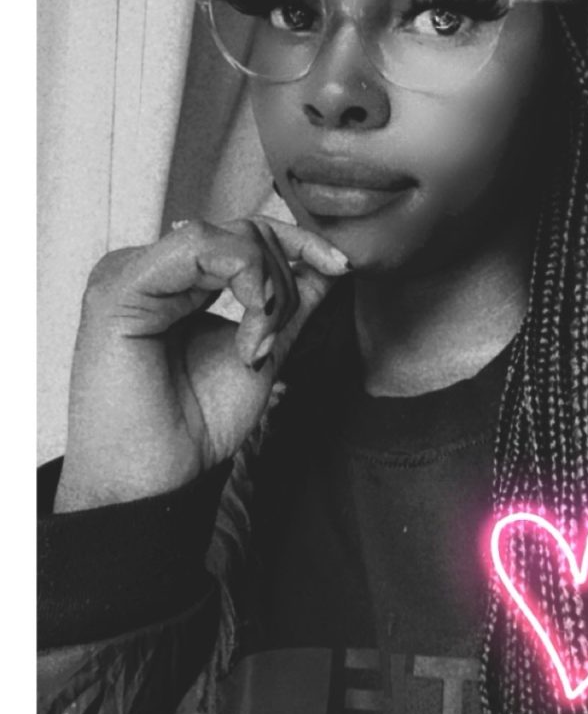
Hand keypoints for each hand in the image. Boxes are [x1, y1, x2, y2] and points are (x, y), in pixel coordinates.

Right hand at [54, 217, 349, 510]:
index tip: (342, 267)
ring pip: (224, 237)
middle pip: (241, 231)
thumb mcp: (261, 354)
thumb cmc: (196, 427)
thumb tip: (329, 266)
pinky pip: (196, 248)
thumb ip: (289, 307)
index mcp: (174, 282)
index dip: (297, 243)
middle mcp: (150, 270)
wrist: (158, 482)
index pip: (243, 235)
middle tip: (277, 340)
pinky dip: (241, 282)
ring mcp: (128, 273)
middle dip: (283, 279)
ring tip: (259, 348)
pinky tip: (248, 338)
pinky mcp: (118, 287)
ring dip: (264, 288)